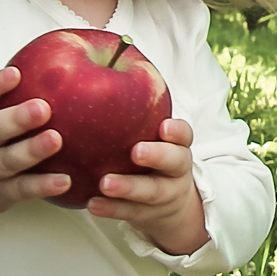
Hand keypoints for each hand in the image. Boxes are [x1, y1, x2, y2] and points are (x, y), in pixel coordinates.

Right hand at [0, 66, 70, 243]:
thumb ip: (10, 96)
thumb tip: (57, 61)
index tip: (15, 73)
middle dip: (15, 119)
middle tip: (43, 108)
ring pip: (5, 162)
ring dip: (31, 151)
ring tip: (55, 139)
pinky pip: (21, 190)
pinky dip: (42, 186)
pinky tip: (65, 180)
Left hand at [86, 118, 207, 255]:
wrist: (170, 206)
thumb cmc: (150, 157)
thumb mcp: (151, 136)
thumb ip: (132, 111)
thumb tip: (103, 60)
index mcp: (178, 146)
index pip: (184, 135)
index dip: (177, 131)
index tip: (164, 126)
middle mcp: (175, 170)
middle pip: (175, 162)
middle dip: (157, 156)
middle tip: (136, 152)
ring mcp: (163, 195)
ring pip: (151, 192)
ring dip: (129, 187)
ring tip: (105, 183)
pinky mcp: (146, 215)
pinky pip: (129, 213)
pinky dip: (111, 209)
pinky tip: (92, 204)